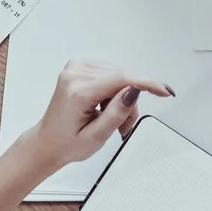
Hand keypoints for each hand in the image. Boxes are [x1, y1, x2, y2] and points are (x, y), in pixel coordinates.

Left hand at [17, 60, 172, 173]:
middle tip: (125, 125)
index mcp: (77, 91)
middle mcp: (74, 74)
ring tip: (113, 120)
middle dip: (130, 102)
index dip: (147, 83)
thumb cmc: (66, 143)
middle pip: (122, 79)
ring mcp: (75, 68)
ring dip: (122, 98)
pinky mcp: (78, 67)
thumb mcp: (96, 137)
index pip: (121, 78)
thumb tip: (134, 91)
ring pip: (118, 76)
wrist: (47, 142)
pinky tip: (106, 106)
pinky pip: (110, 74)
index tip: (164, 90)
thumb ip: (117, 113)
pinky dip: (114, 91)